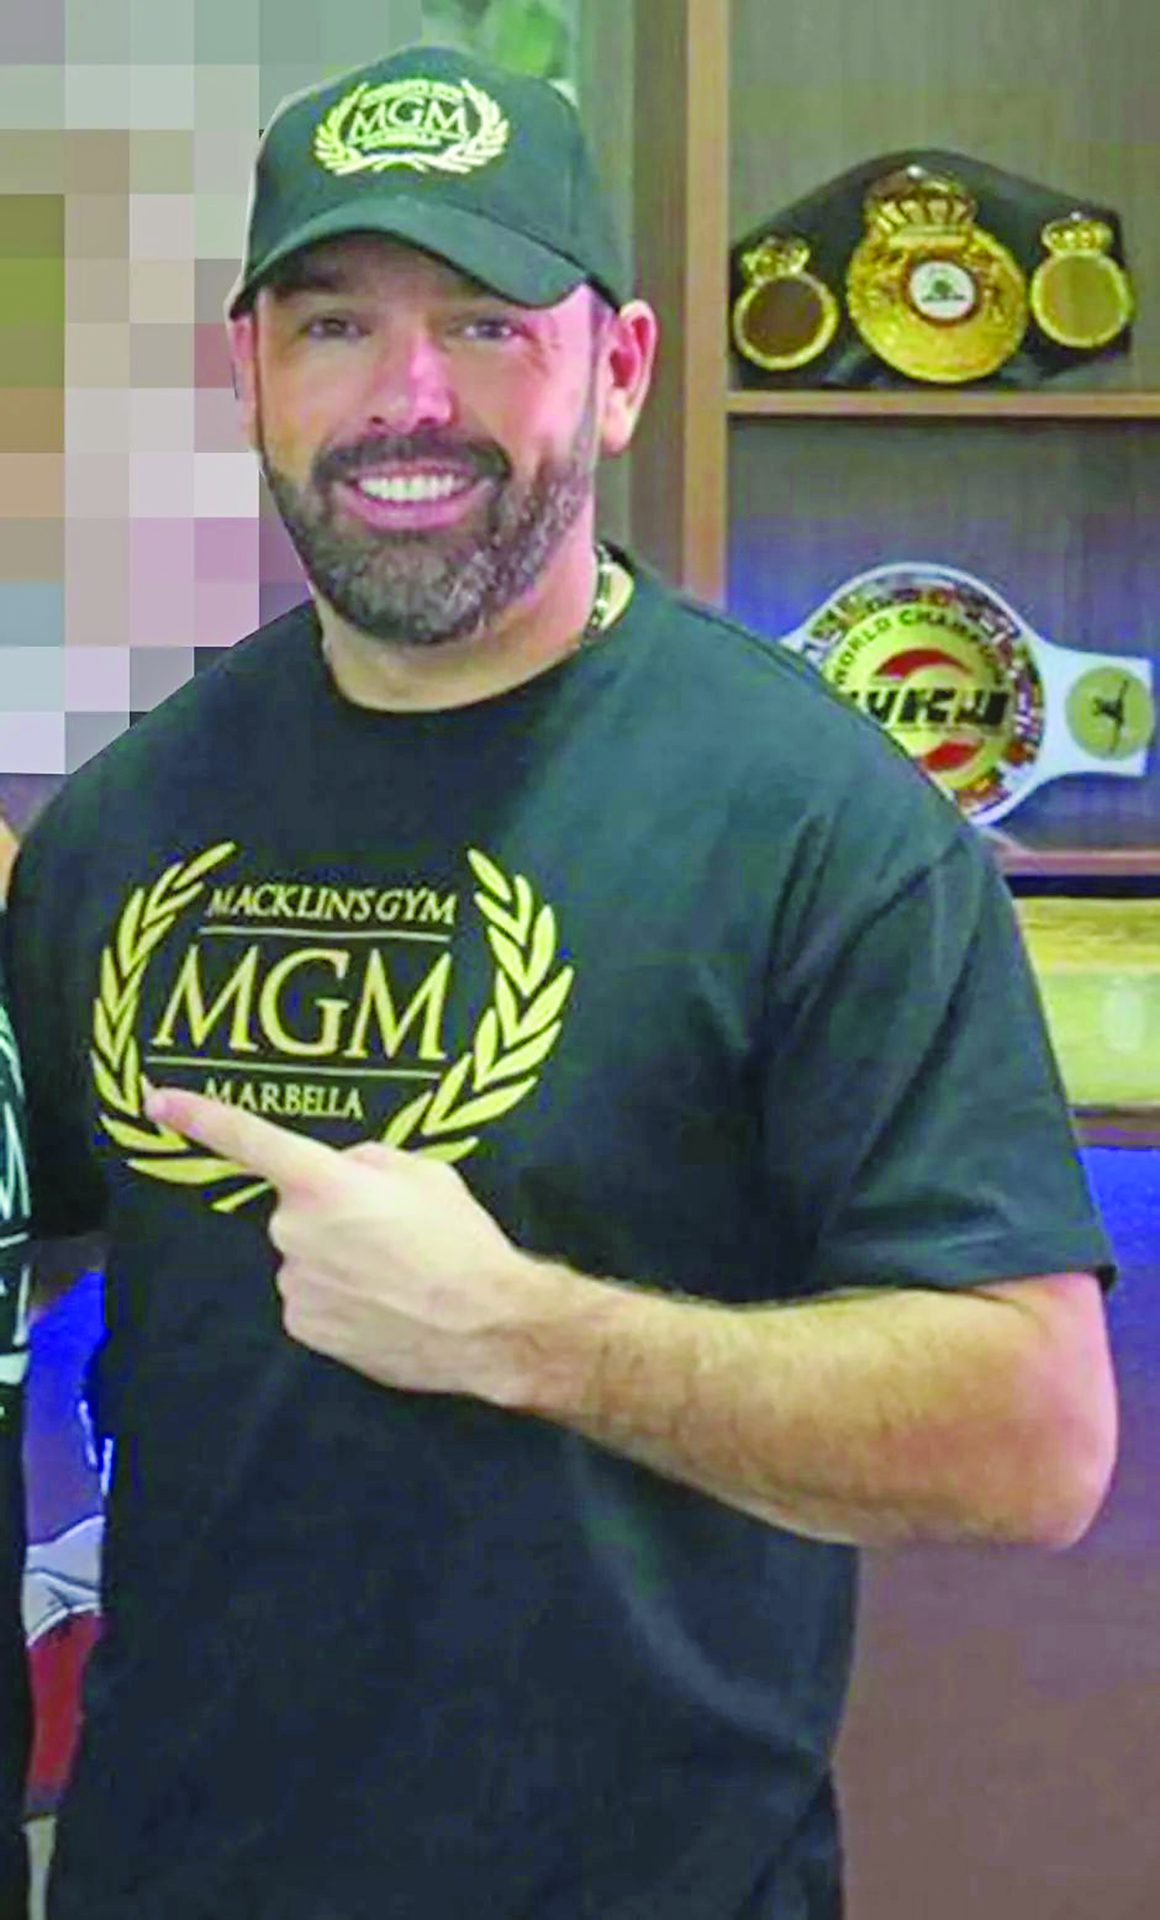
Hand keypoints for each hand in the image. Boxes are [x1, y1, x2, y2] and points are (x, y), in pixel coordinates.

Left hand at [144, 1087, 552, 1402]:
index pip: (250, 1140)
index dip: (200, 1117)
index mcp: (325, 1182)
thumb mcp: (427, 1173)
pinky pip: (310, 1297)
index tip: (155, 1102)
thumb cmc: (461, 1239)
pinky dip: (338, 1297)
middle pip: (299, 1206)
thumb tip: (343, 1172)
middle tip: (391, 1231)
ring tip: (395, 1275)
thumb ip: (370, 1162)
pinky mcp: (301, 1327)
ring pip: (305, 1254)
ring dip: (336, 1258)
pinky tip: (381, 1305)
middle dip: (333, 1211)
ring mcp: (293, 1282)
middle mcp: (295, 1230)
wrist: (485, 1326)